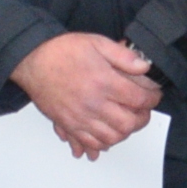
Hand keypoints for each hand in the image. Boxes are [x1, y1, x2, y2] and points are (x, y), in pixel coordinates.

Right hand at [15, 32, 160, 158]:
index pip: (138, 99)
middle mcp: (93, 103)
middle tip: (143, 111)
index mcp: (103, 82)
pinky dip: (99, 145)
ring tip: (126, 123)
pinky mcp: (67, 124)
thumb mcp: (97, 43)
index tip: (154, 96)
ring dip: (123, 133)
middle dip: (141, 119)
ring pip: (110, 138)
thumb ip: (123, 56)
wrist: (32, 60)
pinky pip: (87, 143)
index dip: (152, 99)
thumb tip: (144, 67)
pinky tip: (104, 138)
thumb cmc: (62, 51)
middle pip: (127, 124)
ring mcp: (79, 117)